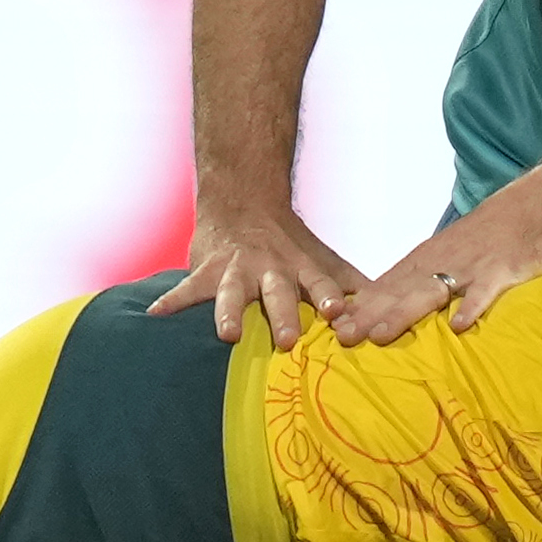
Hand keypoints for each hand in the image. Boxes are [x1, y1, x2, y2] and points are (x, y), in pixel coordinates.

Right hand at [151, 198, 369, 348]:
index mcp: (300, 268)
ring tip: (226, 334)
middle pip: (277, 293)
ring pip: (231, 292)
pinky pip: (185, 288)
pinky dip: (170, 301)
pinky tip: (154, 315)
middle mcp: (269, 269)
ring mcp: (235, 269)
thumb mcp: (321, 258)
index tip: (337, 316)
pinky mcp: (205, 270)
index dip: (328, 299)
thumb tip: (387, 309)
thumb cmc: (290, 241)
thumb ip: (350, 283)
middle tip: (288, 342)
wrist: (243, 199)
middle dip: (282, 315)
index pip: (319, 284)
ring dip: (228, 312)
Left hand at [327, 162, 541, 344]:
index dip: (362, 305)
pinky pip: (487, 291)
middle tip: (342, 338)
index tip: (333, 327)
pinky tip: (457, 327)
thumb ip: (431, 275)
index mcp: (433, 255)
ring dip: (405, 312)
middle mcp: (446, 258)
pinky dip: (472, 307)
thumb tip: (399, 303)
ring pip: (433, 290)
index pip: (389, 282)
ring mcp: (475, 263)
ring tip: (380, 335)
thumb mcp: (458, 248)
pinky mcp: (507, 269)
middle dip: (370, 313)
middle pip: (401, 289)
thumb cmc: (500, 229)